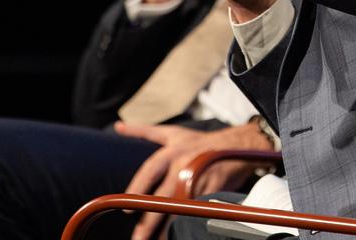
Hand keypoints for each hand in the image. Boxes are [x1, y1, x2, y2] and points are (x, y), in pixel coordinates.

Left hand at [114, 120, 273, 239]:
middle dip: (149, 220)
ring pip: (179, 207)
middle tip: (138, 237)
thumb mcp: (172, 133)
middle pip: (162, 197)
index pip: (149, 172)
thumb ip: (143, 131)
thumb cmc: (200, 141)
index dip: (137, 190)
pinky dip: (187, 222)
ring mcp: (200, 178)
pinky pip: (197, 210)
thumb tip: (118, 127)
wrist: (237, 145)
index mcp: (171, 151)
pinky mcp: (214, 189)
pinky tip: (178, 233)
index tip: (127, 210)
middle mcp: (184, 163)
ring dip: (166, 227)